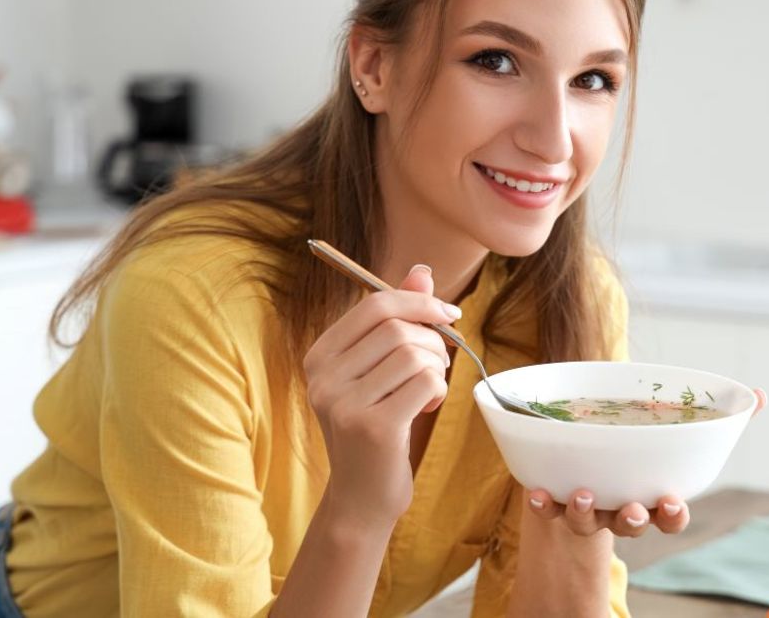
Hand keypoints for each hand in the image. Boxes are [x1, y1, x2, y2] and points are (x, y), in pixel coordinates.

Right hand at [302, 265, 459, 528]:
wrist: (362, 497)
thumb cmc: (376, 427)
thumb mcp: (381, 370)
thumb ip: (398, 320)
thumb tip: (422, 270)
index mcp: (320, 356)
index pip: (375, 304)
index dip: (419, 302)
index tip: (448, 313)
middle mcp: (323, 377)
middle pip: (397, 327)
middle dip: (432, 341)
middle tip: (436, 367)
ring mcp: (344, 403)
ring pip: (413, 353)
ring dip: (436, 368)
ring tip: (428, 390)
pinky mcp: (373, 427)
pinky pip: (424, 381)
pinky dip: (437, 390)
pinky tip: (427, 408)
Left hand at [522, 386, 766, 537]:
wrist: (593, 447)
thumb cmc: (646, 440)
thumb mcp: (680, 427)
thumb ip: (721, 414)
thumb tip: (761, 395)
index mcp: (655, 494)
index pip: (671, 516)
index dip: (673, 515)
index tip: (673, 502)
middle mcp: (624, 507)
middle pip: (631, 524)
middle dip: (634, 520)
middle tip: (635, 508)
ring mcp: (591, 506)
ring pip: (588, 521)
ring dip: (583, 511)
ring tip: (581, 493)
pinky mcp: (559, 499)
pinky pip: (549, 509)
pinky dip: (544, 504)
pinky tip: (537, 493)